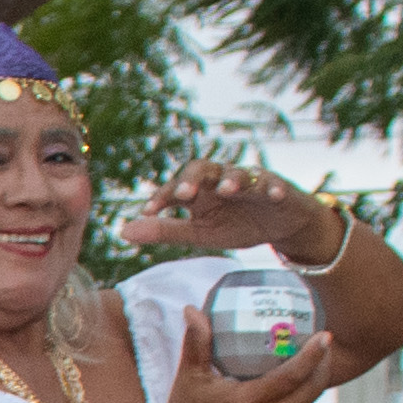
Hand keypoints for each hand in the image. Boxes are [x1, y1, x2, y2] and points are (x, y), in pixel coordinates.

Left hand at [117, 157, 343, 264]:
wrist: (279, 226)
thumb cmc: (235, 224)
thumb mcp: (200, 233)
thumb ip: (165, 231)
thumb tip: (123, 233)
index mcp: (200, 191)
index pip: (176, 187)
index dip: (163, 197)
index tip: (149, 212)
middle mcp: (221, 180)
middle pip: (203, 168)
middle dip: (193, 179)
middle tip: (184, 195)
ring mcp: (250, 181)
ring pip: (239, 173)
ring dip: (232, 180)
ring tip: (226, 190)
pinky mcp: (278, 187)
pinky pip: (274, 183)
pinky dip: (271, 188)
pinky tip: (271, 195)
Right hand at [134, 305, 331, 402]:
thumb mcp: (188, 378)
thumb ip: (196, 343)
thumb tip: (193, 310)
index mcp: (247, 402)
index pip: (292, 376)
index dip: (313, 355)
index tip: (325, 335)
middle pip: (311, 390)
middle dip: (324, 364)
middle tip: (326, 341)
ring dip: (316, 380)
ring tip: (319, 357)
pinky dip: (301, 395)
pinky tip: (298, 380)